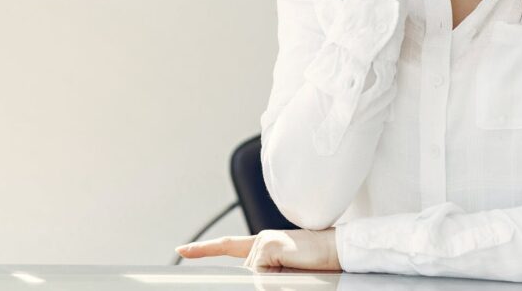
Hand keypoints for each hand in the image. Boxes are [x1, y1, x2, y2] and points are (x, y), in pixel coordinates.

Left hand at [175, 228, 341, 271]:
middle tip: (292, 271)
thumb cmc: (318, 267)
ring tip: (297, 270)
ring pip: (252, 275)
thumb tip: (252, 274)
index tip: (183, 249)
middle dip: (264, 280)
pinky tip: (292, 265)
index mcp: (265, 245)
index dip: (204, 249)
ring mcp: (263, 240)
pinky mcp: (267, 244)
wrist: (339, 252)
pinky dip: (275, 276)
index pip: (229, 246)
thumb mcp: (288, 274)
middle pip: (245, 273)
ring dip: (274, 279)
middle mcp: (260, 240)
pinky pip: (260, 271)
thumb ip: (267, 274)